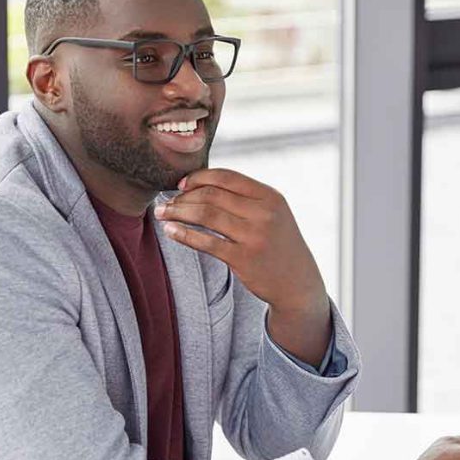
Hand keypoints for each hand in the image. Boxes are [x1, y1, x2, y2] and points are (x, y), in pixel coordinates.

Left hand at [156, 169, 330, 363]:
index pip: (226, 177)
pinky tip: (171, 232)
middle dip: (183, 197)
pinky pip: (206, 242)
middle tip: (167, 202)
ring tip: (162, 214)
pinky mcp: (242, 259)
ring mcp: (253, 236)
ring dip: (178, 212)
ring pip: (205, 215)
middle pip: (212, 195)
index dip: (199, 177)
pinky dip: (183, 234)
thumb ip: (245, 197)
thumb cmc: (278, 244)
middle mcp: (263, 213)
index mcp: (269, 196)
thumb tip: (201, 183)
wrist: (297, 283)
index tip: (181, 185)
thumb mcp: (272, 213)